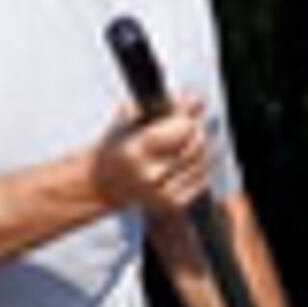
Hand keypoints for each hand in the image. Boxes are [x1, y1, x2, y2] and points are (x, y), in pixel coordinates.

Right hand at [89, 96, 213, 220]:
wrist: (104, 184)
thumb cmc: (118, 145)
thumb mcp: (131, 118)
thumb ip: (165, 106)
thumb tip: (198, 100)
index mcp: (135, 151)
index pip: (183, 129)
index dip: (190, 118)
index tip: (188, 113)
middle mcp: (149, 176)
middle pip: (196, 146)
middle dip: (197, 131)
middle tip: (191, 125)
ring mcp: (161, 194)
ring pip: (203, 163)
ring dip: (202, 149)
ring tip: (186, 143)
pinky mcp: (172, 205)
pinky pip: (202, 181)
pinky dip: (200, 168)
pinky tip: (186, 162)